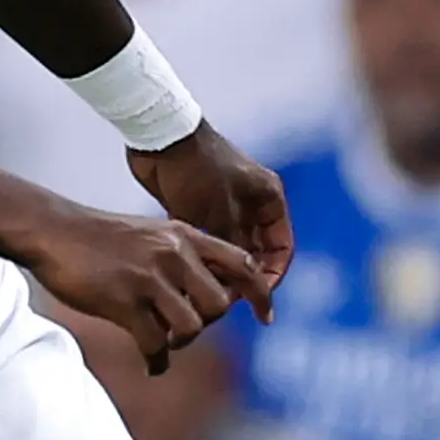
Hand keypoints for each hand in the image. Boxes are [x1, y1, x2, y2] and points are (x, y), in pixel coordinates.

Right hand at [18, 202, 260, 371]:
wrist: (54, 231)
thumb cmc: (99, 237)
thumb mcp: (152, 233)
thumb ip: (182, 255)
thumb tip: (206, 292)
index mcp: (185, 235)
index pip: (242, 264)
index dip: (260, 294)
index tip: (266, 317)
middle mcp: (174, 254)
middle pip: (218, 305)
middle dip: (204, 324)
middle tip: (182, 328)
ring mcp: (150, 278)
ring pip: (190, 328)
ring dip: (178, 343)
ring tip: (163, 342)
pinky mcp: (125, 301)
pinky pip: (154, 345)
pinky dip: (155, 362)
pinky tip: (150, 365)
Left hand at [128, 124, 293, 320]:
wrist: (158, 136)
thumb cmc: (195, 168)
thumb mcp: (219, 212)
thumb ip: (232, 247)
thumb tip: (238, 284)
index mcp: (268, 198)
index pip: (281, 248)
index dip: (272, 276)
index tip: (257, 299)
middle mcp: (252, 204)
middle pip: (257, 252)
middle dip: (246, 277)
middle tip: (228, 303)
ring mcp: (226, 206)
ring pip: (231, 251)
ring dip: (223, 271)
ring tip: (209, 296)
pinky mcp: (200, 210)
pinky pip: (209, 244)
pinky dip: (204, 261)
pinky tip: (192, 281)